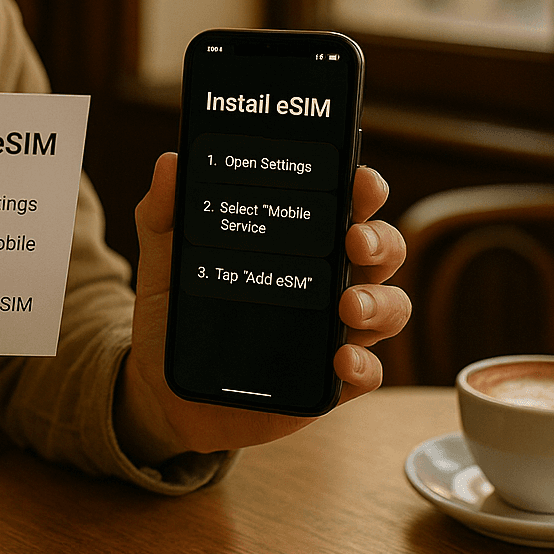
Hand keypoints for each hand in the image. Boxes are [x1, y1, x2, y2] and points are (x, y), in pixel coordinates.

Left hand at [115, 153, 409, 462]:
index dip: (363, 189)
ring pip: (390, 308)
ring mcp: (333, 333)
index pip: (343, 206)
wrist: (163, 391)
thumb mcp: (163, 262)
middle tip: (354, 241)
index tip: (361, 179)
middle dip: (381, 240)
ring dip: (380, 302)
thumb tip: (170, 163)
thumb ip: (164, 213)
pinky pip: (368, 373)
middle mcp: (326, 282)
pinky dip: (363, 366)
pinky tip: (341, 360)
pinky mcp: (328, 382)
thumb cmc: (174, 316)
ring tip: (349, 306)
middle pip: (381, 250)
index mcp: (296, 244)